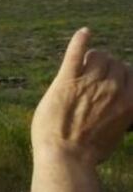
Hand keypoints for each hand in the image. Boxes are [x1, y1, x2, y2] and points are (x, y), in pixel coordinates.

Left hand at [32, 27, 132, 166]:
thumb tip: (121, 109)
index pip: (131, 73)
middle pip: (114, 63)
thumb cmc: (89, 151)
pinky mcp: (66, 80)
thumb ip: (121, 115)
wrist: (66, 158)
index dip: (120, 75)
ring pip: (97, 56)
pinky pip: (76, 53)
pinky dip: (80, 41)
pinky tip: (83, 33)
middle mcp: (113, 89)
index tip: (112, 80)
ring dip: (91, 58)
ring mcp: (90, 82)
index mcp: (129, 102)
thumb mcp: (117, 133)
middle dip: (105, 67)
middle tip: (91, 77)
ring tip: (83, 65)